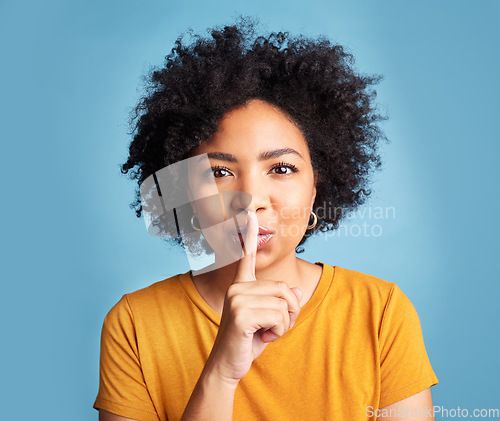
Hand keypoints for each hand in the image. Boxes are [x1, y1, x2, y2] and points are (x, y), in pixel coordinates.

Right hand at [205, 211, 302, 384]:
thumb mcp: (270, 319)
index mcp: (241, 285)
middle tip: (273, 328)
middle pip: (284, 288)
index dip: (250, 234)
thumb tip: (295, 292)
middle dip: (289, 312)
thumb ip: (282, 303)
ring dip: (283, 325)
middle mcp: (237, 287)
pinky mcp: (240, 313)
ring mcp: (237, 298)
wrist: (228, 365)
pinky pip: (278, 317)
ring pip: (284, 304)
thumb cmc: (248, 340)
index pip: (246, 255)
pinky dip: (279, 332)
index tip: (248, 213)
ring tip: (266, 333)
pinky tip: (262, 338)